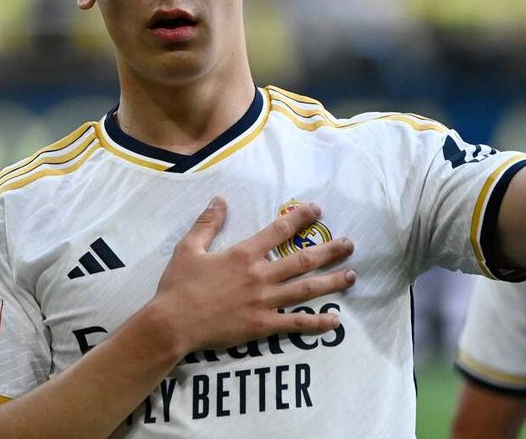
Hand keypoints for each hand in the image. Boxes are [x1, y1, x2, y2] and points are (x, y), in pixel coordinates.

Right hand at [150, 197, 355, 353]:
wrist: (172, 323)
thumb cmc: (178, 286)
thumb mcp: (188, 248)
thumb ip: (207, 223)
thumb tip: (219, 199)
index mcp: (244, 254)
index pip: (280, 230)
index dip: (301, 217)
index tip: (318, 210)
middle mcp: (260, 275)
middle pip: (303, 259)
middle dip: (329, 250)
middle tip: (350, 244)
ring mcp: (264, 301)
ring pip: (306, 289)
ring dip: (332, 281)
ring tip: (352, 276)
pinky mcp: (263, 325)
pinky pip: (296, 323)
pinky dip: (318, 322)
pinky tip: (336, 320)